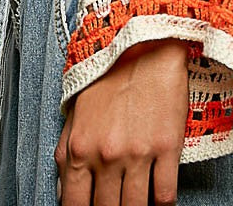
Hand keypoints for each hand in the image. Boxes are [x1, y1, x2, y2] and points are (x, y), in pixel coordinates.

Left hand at [54, 37, 189, 205]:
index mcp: (79, 148)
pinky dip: (162, 205)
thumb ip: (65, 153)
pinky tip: (159, 201)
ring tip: (136, 204)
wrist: (146, 43)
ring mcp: (139, 154)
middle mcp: (107, 155)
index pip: (74, 205)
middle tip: (114, 203)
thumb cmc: (110, 73)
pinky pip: (165, 194)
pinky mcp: (168, 147)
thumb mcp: (76, 111)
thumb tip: (64, 190)